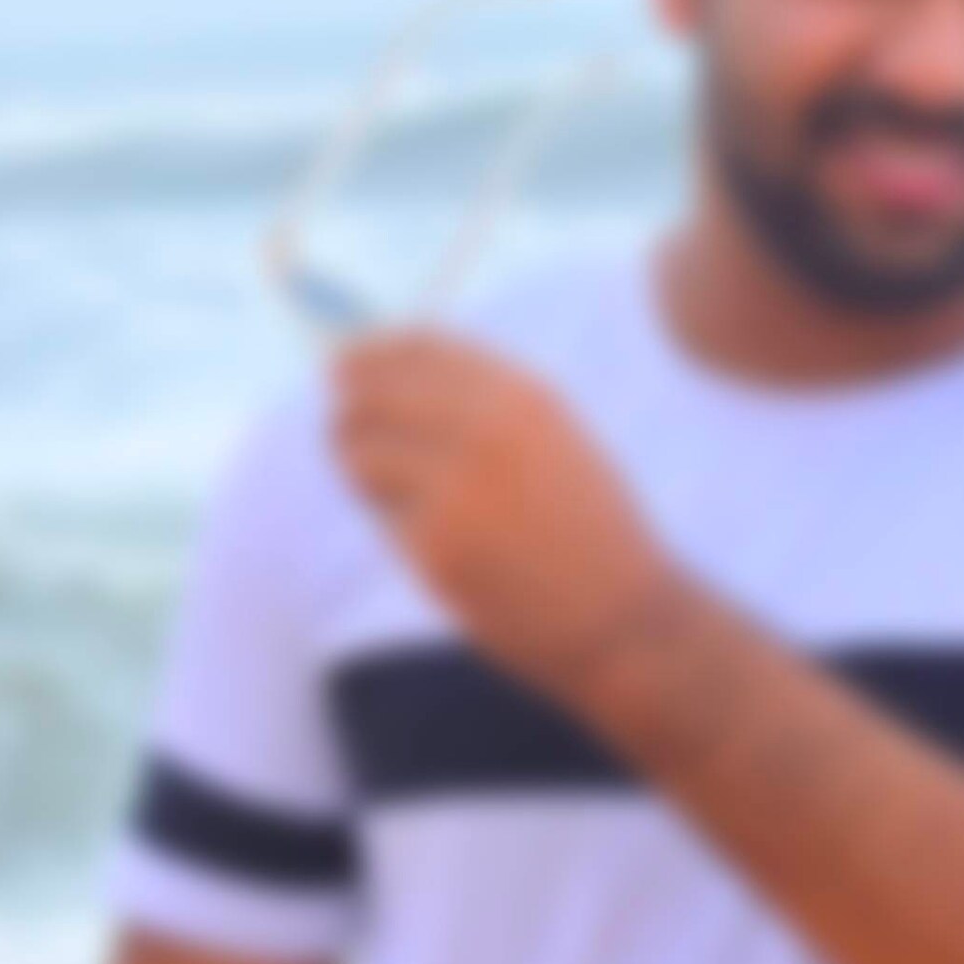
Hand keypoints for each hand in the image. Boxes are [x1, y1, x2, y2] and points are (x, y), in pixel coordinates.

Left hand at [330, 329, 674, 695]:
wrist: (620, 615)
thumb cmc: (586, 528)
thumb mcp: (553, 439)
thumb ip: (484, 404)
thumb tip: (381, 374)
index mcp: (523, 395)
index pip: (419, 348)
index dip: (375, 354)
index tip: (352, 365)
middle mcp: (489, 430)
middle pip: (373, 393)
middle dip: (350, 410)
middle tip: (343, 429)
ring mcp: (459, 488)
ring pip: (360, 453)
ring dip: (359, 468)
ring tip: (396, 493)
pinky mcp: (436, 546)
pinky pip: (384, 518)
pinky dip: (397, 527)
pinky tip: (441, 548)